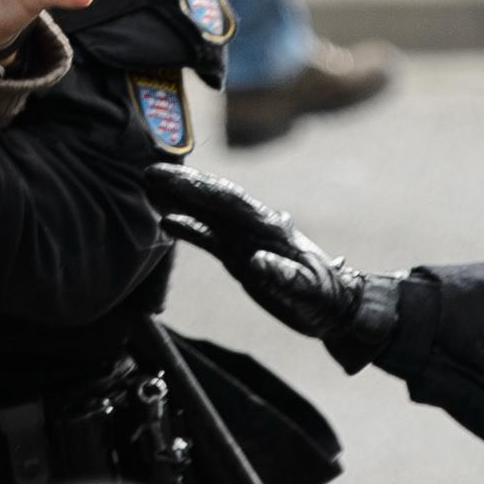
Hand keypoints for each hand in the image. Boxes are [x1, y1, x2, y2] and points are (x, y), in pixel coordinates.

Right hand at [145, 163, 403, 362]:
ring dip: (181, 199)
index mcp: (271, 228)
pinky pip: (209, 236)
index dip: (199, 188)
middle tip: (149, 173)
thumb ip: (286, 277)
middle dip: (183, 184)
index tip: (171, 179)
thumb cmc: (325, 300)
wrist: (334, 309)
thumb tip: (259, 262)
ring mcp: (246, 239)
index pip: (230, 201)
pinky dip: (189, 226)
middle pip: (214, 198)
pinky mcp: (240, 255)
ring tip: (149, 188)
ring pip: (208, 212)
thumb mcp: (310, 293)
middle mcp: (255, 227)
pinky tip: (166, 221)